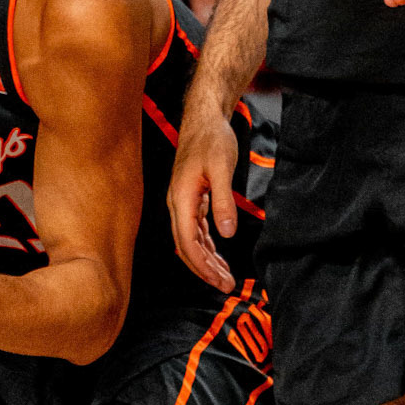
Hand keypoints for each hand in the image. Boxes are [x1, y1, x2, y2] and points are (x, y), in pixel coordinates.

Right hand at [167, 102, 239, 292]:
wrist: (204, 118)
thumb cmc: (212, 139)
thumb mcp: (223, 168)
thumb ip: (223, 201)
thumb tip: (227, 233)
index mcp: (181, 197)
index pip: (187, 241)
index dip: (201, 265)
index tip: (217, 280)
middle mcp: (178, 202)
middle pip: (186, 246)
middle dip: (204, 269)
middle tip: (225, 286)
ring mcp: (184, 201)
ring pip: (191, 240)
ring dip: (206, 260)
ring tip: (224, 277)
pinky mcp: (192, 198)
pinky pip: (196, 229)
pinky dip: (207, 245)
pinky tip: (218, 255)